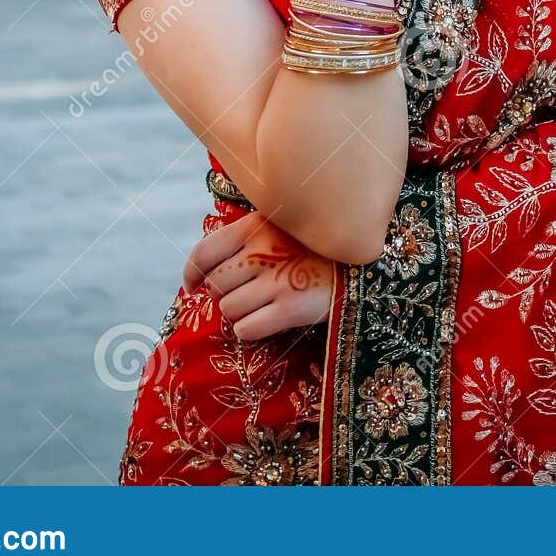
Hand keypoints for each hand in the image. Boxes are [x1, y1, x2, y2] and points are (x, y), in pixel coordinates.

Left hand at [181, 210, 335, 339]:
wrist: (364, 263)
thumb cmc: (315, 247)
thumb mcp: (281, 225)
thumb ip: (245, 238)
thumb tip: (203, 270)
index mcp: (256, 226)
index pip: (204, 252)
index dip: (191, 274)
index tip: (193, 286)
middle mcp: (263, 251)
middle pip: (215, 285)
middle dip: (226, 293)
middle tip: (248, 292)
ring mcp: (278, 280)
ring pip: (229, 309)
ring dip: (240, 313)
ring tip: (264, 305)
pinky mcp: (292, 308)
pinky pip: (247, 329)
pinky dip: (251, 330)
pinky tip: (270, 319)